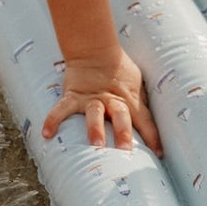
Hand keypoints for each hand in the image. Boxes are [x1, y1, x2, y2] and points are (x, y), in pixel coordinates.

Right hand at [41, 49, 162, 153]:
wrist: (96, 50)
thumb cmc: (120, 70)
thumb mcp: (137, 84)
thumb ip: (142, 101)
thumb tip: (153, 122)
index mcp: (130, 100)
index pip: (145, 120)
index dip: (153, 137)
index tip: (159, 154)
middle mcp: (112, 101)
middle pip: (120, 116)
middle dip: (123, 132)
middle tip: (125, 149)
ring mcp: (92, 99)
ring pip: (95, 114)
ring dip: (95, 128)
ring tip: (96, 143)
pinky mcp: (74, 96)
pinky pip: (62, 109)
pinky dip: (53, 120)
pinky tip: (47, 134)